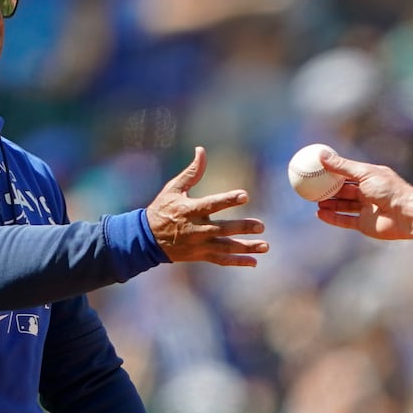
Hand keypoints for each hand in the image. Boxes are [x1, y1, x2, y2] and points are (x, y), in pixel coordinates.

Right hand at [146, 147, 266, 265]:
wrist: (147, 239)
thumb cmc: (162, 209)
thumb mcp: (173, 188)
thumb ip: (191, 172)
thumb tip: (201, 150)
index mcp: (189, 210)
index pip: (211, 204)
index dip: (227, 200)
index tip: (244, 195)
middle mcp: (195, 229)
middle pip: (222, 229)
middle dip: (241, 228)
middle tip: (260, 226)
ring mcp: (198, 245)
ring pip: (225, 247)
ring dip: (245, 248)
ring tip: (265, 246)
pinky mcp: (200, 255)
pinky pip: (221, 260)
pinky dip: (237, 262)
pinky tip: (253, 262)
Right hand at [313, 153, 412, 240]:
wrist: (406, 214)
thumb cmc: (389, 190)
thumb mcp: (364, 173)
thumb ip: (342, 166)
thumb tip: (321, 154)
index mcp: (370, 178)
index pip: (348, 174)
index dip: (334, 172)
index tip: (319, 169)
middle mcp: (368, 193)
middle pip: (345, 191)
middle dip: (329, 190)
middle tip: (313, 187)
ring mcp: (366, 209)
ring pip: (344, 206)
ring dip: (329, 204)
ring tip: (315, 201)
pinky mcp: (364, 224)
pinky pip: (345, 220)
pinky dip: (332, 218)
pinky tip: (320, 214)